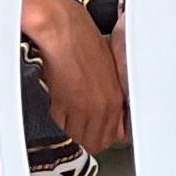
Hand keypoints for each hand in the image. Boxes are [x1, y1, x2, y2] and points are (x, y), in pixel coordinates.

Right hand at [21, 0, 127, 155]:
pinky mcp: (63, 106)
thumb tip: (105, 114)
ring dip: (71, 127)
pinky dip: (58, 117)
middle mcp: (102, 108)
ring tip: (69, 108)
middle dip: (87, 135)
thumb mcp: (108, 74)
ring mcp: (83, 109)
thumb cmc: (85, 46)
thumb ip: (109, 98)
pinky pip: (61, 124)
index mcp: (116, 99)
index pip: (114, 137)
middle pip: (95, 142)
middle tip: (81, 122)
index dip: (104, 135)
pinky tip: (60, 100)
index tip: (98, 131)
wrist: (65, 34)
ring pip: (77, 136)